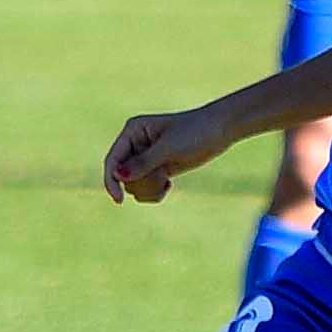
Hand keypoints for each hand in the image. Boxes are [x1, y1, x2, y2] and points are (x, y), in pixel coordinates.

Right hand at [102, 103, 238, 203]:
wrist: (221, 130)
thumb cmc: (195, 132)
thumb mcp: (169, 148)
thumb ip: (144, 163)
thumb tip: (119, 176)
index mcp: (132, 131)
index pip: (112, 160)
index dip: (111, 181)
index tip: (119, 200)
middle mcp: (135, 144)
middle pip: (122, 176)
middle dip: (140, 183)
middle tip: (161, 178)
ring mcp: (146, 157)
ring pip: (133, 185)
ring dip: (148, 189)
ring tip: (166, 182)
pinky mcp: (158, 168)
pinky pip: (146, 188)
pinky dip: (155, 192)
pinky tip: (168, 186)